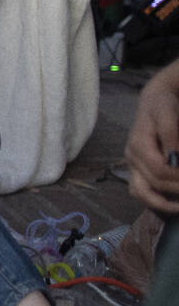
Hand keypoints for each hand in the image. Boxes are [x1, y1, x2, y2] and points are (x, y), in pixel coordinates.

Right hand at [126, 61, 178, 212]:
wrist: (154, 101)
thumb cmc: (163, 106)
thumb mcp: (168, 114)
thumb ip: (171, 135)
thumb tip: (175, 160)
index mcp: (138, 145)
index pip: (159, 170)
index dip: (178, 177)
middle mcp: (132, 158)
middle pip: (154, 183)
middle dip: (177, 189)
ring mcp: (132, 165)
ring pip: (141, 193)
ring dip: (161, 203)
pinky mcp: (136, 169)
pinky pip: (140, 191)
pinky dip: (154, 200)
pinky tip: (171, 203)